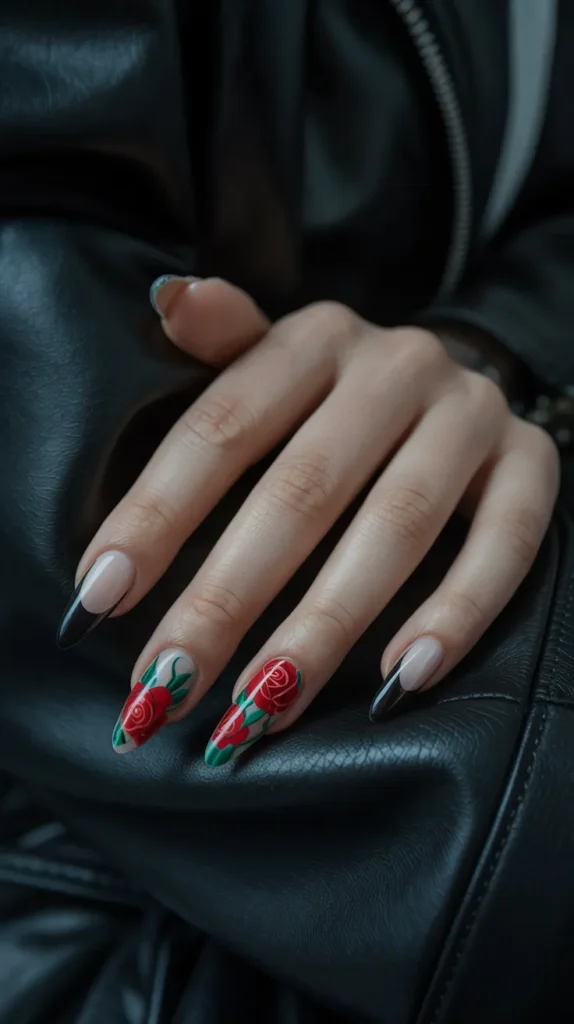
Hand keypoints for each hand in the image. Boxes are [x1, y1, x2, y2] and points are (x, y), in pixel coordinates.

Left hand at [57, 276, 559, 764]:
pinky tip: (400, 680)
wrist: (453, 389)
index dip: (157, 513)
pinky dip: (456, 614)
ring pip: (397, 526)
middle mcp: (397, 366)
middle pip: (303, 489)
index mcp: (315, 339)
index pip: (221, 427)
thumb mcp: (275, 362)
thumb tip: (167, 299)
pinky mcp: (531, 466)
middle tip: (169, 682)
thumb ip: (223, 347)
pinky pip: (505, 545)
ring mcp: (471, 415)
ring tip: (263, 704)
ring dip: (326, 625)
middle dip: (227, 596)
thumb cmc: (335, 400)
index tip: (100, 596)